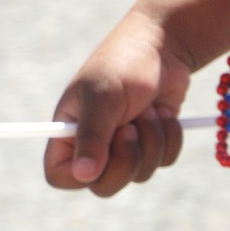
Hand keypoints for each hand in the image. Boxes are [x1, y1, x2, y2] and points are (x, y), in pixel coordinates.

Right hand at [44, 8, 190, 197]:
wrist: (165, 44)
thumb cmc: (126, 62)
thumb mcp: (105, 95)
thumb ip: (92, 135)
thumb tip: (84, 175)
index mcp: (69, 131)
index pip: (60, 177)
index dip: (80, 175)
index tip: (104, 151)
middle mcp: (94, 144)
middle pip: (105, 186)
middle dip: (128, 156)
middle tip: (132, 125)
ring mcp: (123, 147)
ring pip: (139, 174)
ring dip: (152, 139)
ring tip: (148, 107)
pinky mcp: (151, 143)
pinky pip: (164, 160)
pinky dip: (170, 136)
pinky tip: (163, 110)